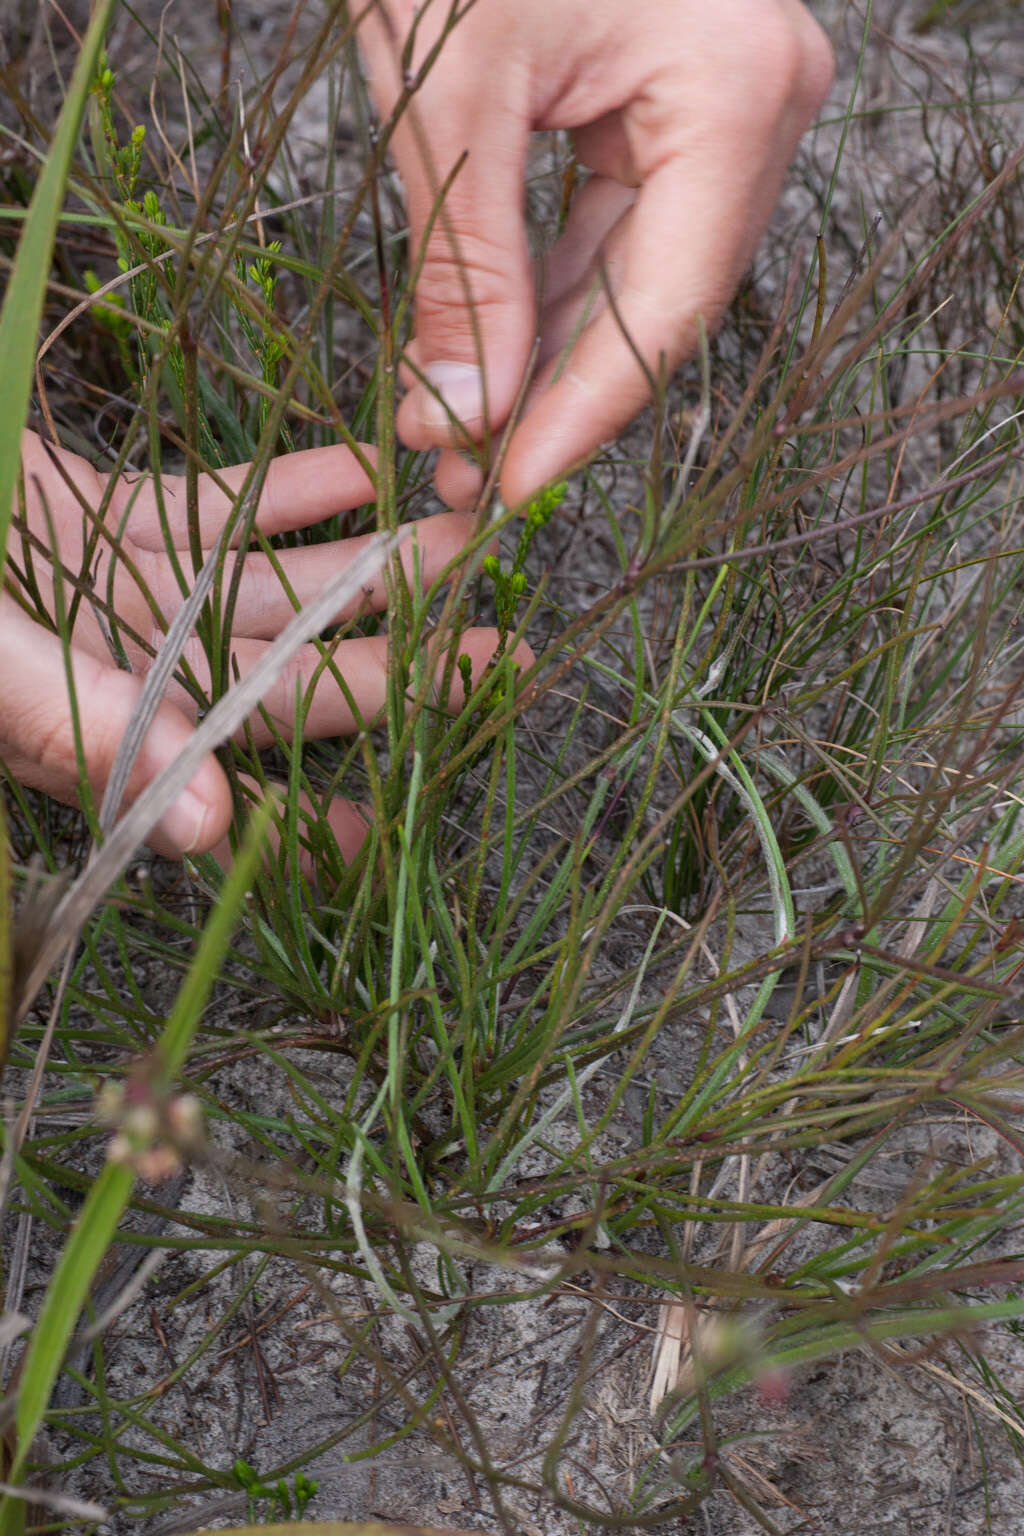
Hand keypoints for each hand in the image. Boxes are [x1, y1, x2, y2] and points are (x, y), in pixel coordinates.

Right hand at [3, 431, 504, 859]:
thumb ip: (76, 734)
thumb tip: (201, 826)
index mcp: (100, 734)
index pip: (236, 789)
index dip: (322, 817)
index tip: (416, 817)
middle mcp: (128, 674)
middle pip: (289, 678)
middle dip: (398, 668)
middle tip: (503, 651)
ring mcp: (125, 593)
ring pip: (272, 587)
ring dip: (369, 565)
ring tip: (465, 538)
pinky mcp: (106, 516)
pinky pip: (219, 506)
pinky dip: (293, 488)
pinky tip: (370, 467)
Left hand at [359, 0, 833, 508]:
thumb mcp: (451, 93)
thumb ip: (466, 266)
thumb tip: (466, 411)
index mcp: (736, 90)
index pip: (668, 308)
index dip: (583, 417)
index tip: (510, 489)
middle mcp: (758, 104)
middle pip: (661, 303)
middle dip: (553, 398)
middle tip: (467, 476)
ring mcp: (723, 105)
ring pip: (638, 276)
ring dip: (545, 356)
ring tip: (459, 430)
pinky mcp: (674, 104)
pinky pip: (618, 228)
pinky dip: (550, 293)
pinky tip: (489, 353)